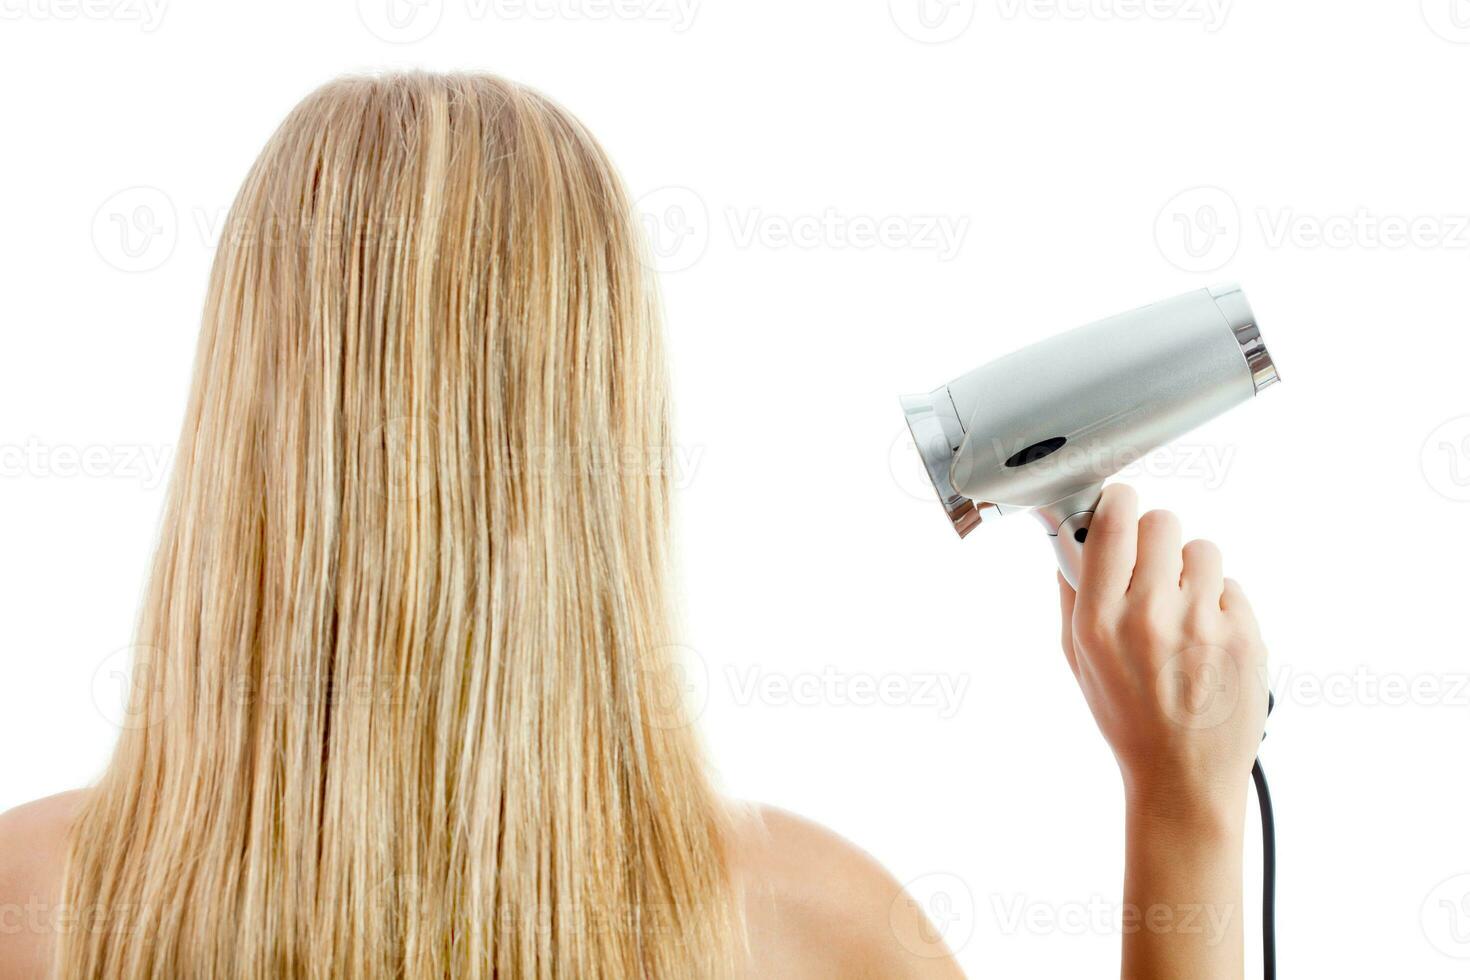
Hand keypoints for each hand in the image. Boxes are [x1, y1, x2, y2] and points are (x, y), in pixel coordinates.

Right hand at [1057, 484, 1268, 821]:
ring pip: (1202, 549)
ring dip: (1191, 570)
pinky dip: (1219, 604)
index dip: (1116, 502)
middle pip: (1161, 522)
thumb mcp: (1078, 659)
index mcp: (1100, 620)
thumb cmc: (1127, 717)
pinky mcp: (1246, 636)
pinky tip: (1207, 639)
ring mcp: (1203, 624)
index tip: (1117, 506)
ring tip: (1184, 609)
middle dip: (1154, 538)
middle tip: (1152, 566)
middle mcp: (1150, 616)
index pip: (1113, 522)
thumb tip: (1072, 536)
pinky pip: (1231, 586)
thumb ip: (1072, 594)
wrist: (1183, 776)